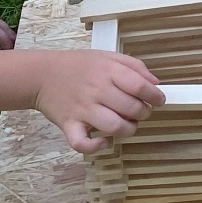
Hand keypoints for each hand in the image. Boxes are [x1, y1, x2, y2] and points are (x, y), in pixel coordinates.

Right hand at [35, 49, 164, 154]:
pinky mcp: (69, 125)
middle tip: (142, 112)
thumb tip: (155, 83)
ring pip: (113, 126)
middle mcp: (97, 90)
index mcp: (108, 71)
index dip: (155, 96)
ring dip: (128, 130)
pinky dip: (96, 147)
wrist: (42, 75)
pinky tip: (104, 142)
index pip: (140, 86)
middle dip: (144, 113)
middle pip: (131, 108)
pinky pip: (82, 143)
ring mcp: (83, 110)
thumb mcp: (108, 56)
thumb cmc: (78, 65)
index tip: (159, 101)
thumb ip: (134, 66)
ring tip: (129, 125)